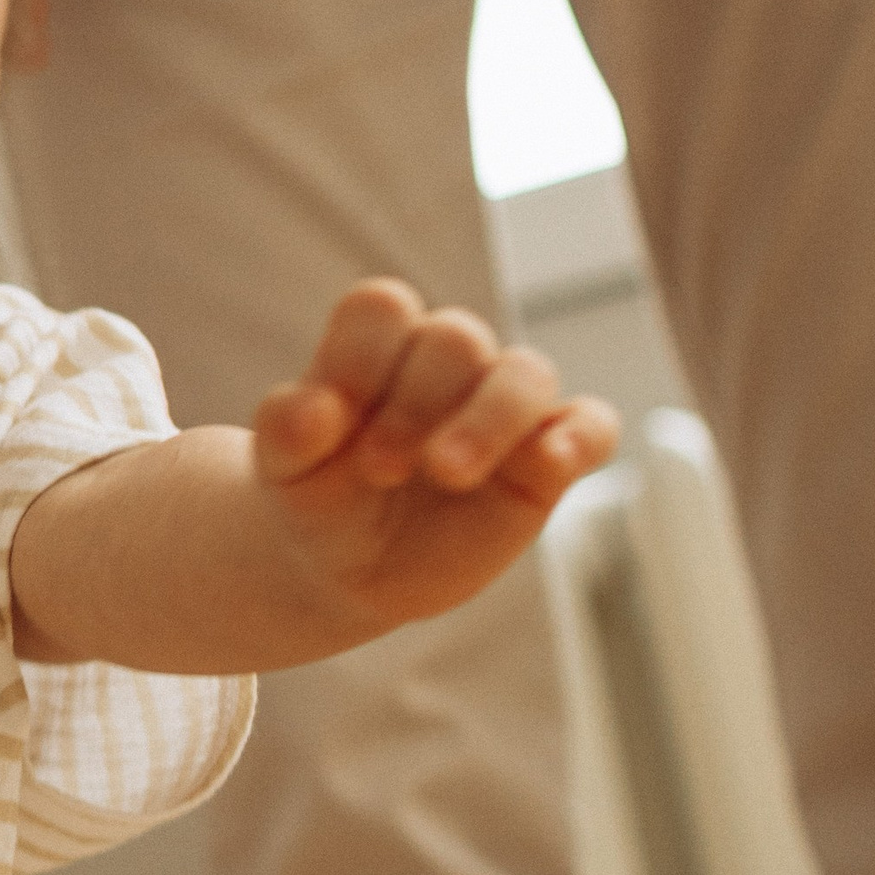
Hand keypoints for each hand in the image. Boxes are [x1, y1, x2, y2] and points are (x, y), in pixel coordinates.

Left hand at [252, 279, 619, 633]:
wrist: (347, 566)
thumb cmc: (317, 497)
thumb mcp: (284, 472)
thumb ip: (287, 431)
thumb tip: (315, 410)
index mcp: (378, 344)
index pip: (383, 307)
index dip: (357, 359)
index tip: (326, 425)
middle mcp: (446, 363)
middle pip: (455, 338)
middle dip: (413, 403)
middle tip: (378, 471)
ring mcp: (500, 405)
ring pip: (525, 373)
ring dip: (489, 418)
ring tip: (447, 473)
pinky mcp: (546, 459)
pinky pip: (590, 425)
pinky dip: (579, 436)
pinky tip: (553, 461)